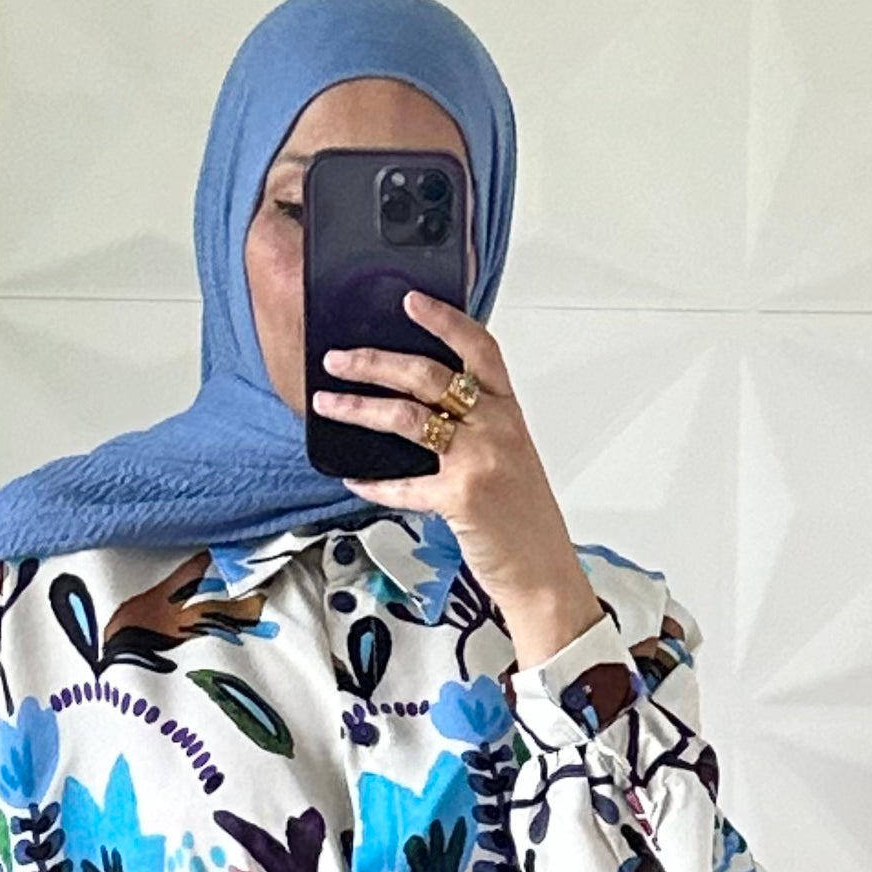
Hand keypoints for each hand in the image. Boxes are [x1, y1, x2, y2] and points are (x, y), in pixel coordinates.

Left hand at [313, 290, 602, 666]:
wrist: (543, 571)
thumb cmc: (524, 519)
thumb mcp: (509, 459)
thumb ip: (476, 428)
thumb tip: (420, 409)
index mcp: (508, 412)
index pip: (478, 348)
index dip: (444, 320)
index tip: (410, 300)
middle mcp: (495, 427)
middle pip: (427, 375)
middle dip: (375, 361)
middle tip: (338, 358)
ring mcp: (478, 461)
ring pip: (406, 417)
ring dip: (359, 407)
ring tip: (328, 403)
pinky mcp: (460, 498)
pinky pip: (403, 486)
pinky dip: (374, 484)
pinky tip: (353, 479)